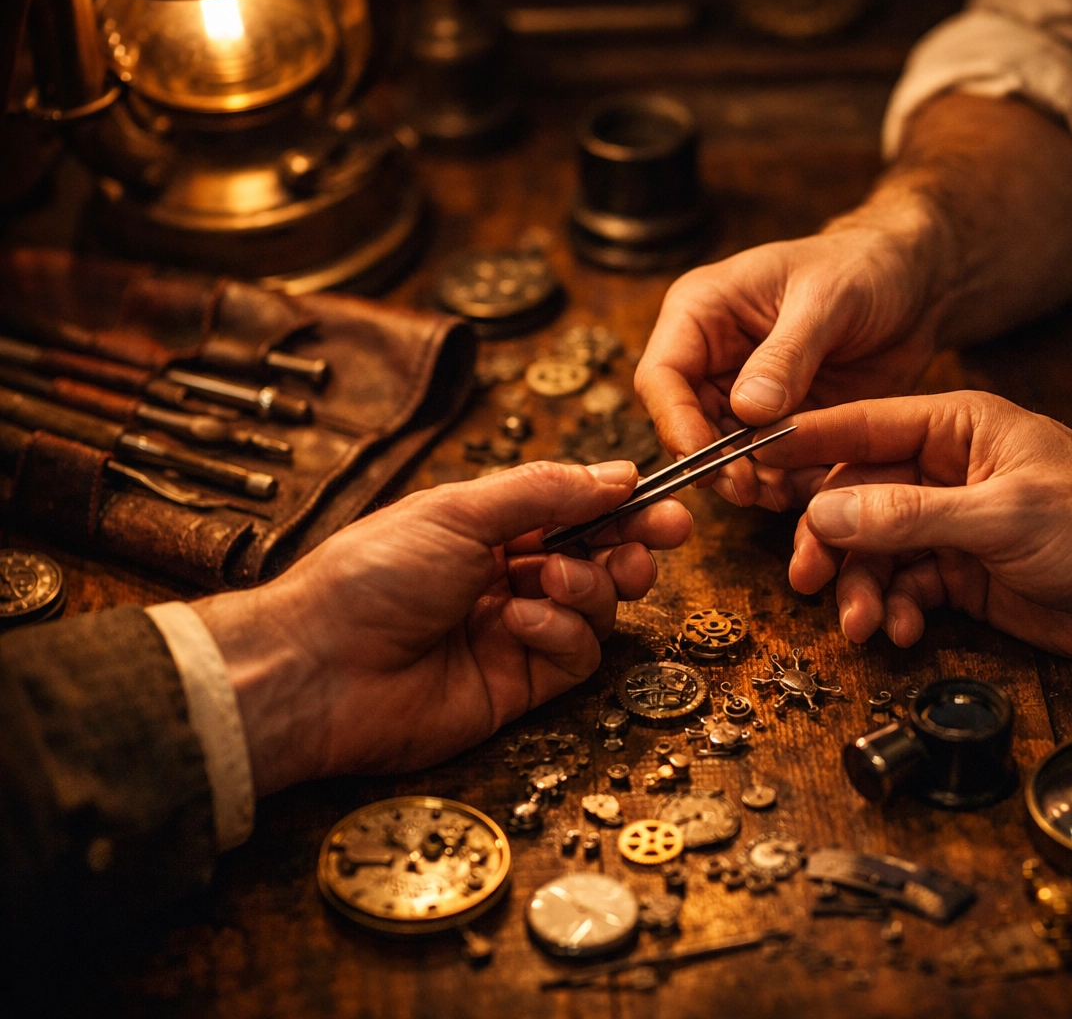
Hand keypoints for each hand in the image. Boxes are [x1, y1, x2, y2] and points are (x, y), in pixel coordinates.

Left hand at [193, 460, 691, 794]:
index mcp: (489, 528)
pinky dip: (560, 632)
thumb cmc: (369, 578)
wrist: (320, 668)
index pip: (577, 511)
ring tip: (558, 578)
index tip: (664, 503)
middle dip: (632, 546)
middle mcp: (508, 577)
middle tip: (658, 539)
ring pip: (597, 607)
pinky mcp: (521, 685)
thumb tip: (617, 472)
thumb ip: (545, 491)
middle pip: (600, 558)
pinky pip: (576, 654)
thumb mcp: (459, 511)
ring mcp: (517, 632)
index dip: (625, 507)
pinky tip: (520, 622)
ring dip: (592, 585)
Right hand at [635, 222, 946, 510]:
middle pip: (687, 426)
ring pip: (725, 454)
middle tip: (747, 491)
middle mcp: (712, 358)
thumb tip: (747, 410)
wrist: (912, 285)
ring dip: (749, 479)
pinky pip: (770, 464)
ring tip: (782, 494)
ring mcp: (745, 395)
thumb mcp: (827, 298)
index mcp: (702, 312)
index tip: (708, 463)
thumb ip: (787, 354)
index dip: (676, 424)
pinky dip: (785, 481)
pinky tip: (810, 487)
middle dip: (714, 464)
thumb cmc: (862, 267)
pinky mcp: (780, 423)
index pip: (662, 376)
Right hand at [755, 392, 1071, 665]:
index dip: (805, 445)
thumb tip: (826, 511)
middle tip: (806, 581)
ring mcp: (955, 525)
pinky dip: (898, 611)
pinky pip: (907, 588)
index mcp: (958, 428)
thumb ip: (910, 515)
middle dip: (830, 542)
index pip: (862, 426)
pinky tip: (905, 631)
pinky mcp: (966, 574)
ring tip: (864, 626)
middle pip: (857, 498)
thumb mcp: (1003, 515)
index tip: (752, 465)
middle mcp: (948, 472)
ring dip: (862, 589)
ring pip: (877, 551)